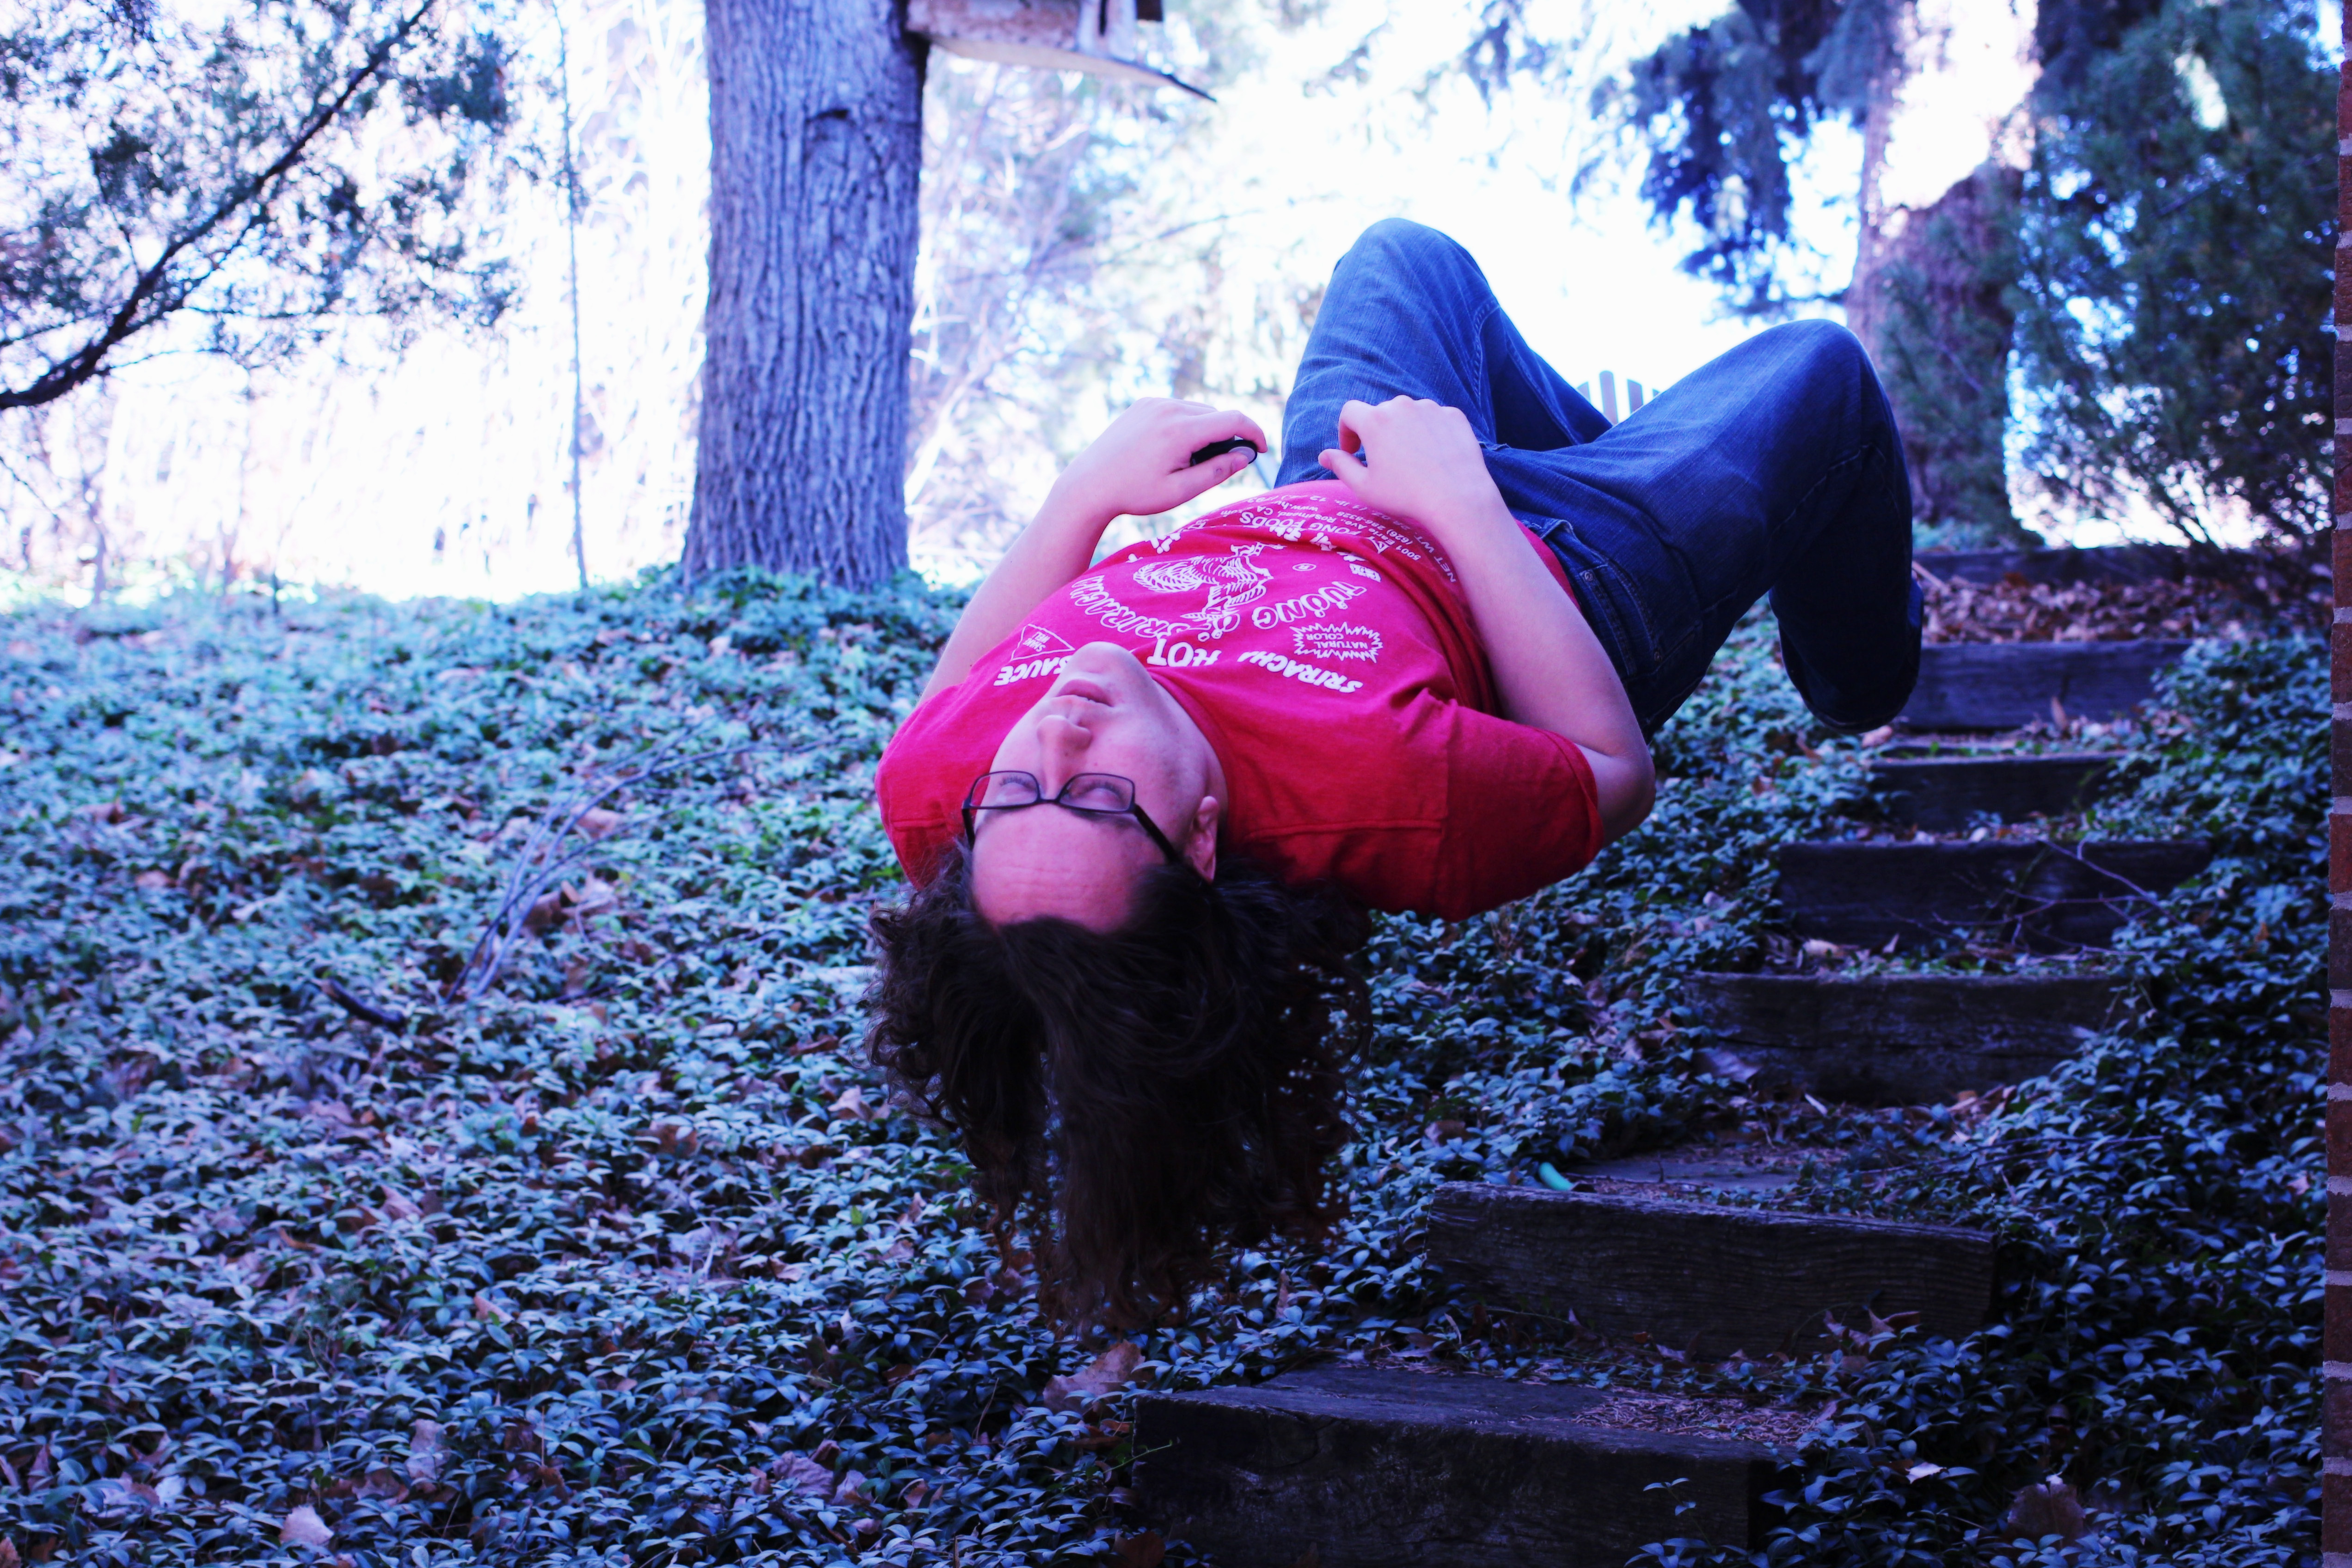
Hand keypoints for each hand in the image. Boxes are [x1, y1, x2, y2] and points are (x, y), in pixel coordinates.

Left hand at [1047, 398, 1268, 524]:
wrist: (1089, 484)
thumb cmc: (1135, 493)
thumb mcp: (1181, 491)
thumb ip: (1217, 472)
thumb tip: (1246, 456)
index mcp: (1180, 431)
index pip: (1234, 420)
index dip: (1255, 433)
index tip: (1262, 450)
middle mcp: (1169, 408)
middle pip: (1216, 415)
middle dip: (1226, 438)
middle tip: (1213, 467)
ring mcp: (1154, 402)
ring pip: (1198, 411)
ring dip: (1205, 431)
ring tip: (1185, 461)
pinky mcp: (1144, 403)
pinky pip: (1178, 409)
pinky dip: (1185, 425)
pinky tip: (1169, 450)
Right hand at [1319, 397, 1512, 549]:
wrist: (1457, 499)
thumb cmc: (1405, 496)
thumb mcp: (1364, 487)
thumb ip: (1340, 466)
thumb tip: (1324, 455)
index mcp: (1374, 420)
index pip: (1349, 412)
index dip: (1346, 431)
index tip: (1353, 451)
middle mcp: (1402, 405)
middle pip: (1380, 413)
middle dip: (1377, 433)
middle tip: (1384, 461)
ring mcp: (1431, 408)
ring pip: (1409, 414)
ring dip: (1404, 431)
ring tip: (1412, 461)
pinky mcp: (1454, 415)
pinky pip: (1435, 419)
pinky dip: (1430, 433)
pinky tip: (1435, 458)